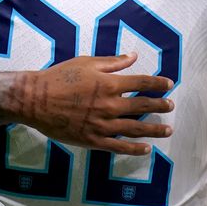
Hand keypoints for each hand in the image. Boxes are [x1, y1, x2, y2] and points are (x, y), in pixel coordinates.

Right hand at [12, 52, 174, 155]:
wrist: (35, 100)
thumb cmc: (60, 77)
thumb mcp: (87, 63)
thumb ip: (113, 62)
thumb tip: (132, 56)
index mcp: (110, 83)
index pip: (142, 83)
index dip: (158, 84)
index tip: (169, 84)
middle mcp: (110, 105)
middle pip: (143, 106)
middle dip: (160, 106)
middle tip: (171, 106)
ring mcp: (103, 124)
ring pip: (136, 129)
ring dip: (154, 129)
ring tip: (168, 130)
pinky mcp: (93, 140)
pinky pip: (119, 146)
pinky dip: (134, 149)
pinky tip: (146, 149)